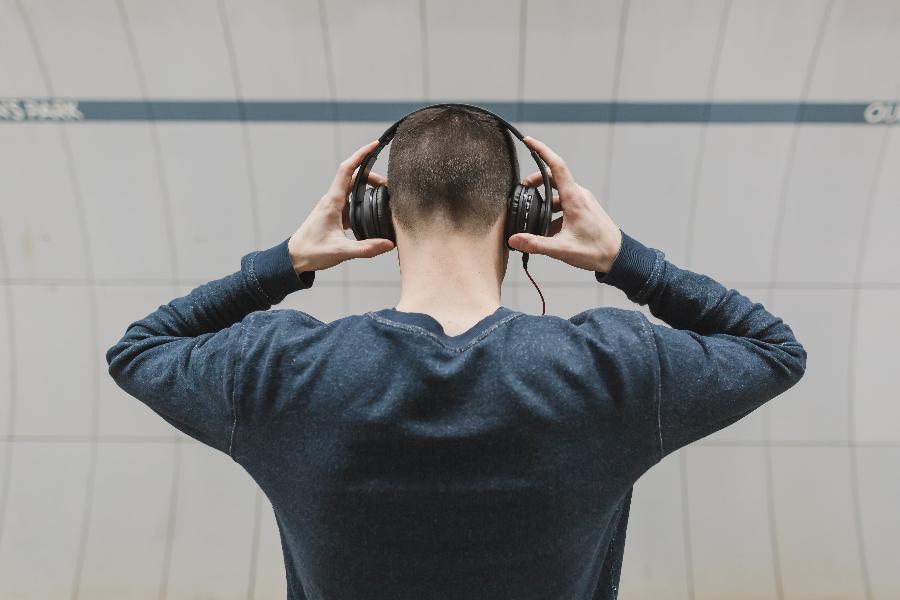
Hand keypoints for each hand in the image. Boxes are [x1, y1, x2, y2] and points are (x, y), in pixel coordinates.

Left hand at [287, 140, 394, 272]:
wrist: (294, 258)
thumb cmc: (311, 252)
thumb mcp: (341, 251)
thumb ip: (366, 248)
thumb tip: (388, 244)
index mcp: (332, 202)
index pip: (347, 170)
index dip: (361, 155)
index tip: (374, 145)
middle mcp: (332, 200)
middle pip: (354, 178)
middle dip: (372, 176)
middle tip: (389, 185)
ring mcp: (333, 207)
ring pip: (353, 190)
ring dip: (368, 189)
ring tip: (385, 196)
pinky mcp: (334, 216)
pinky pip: (351, 203)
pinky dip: (363, 202)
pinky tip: (373, 211)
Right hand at [507, 136, 622, 272]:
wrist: (619, 257)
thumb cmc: (596, 250)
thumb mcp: (562, 249)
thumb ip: (536, 244)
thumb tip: (514, 240)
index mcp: (574, 198)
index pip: (556, 166)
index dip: (542, 150)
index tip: (528, 141)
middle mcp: (579, 195)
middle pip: (553, 179)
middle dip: (535, 182)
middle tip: (522, 191)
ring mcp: (583, 202)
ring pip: (558, 194)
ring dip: (544, 201)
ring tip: (532, 216)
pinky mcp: (584, 210)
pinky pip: (564, 205)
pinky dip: (553, 212)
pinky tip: (546, 230)